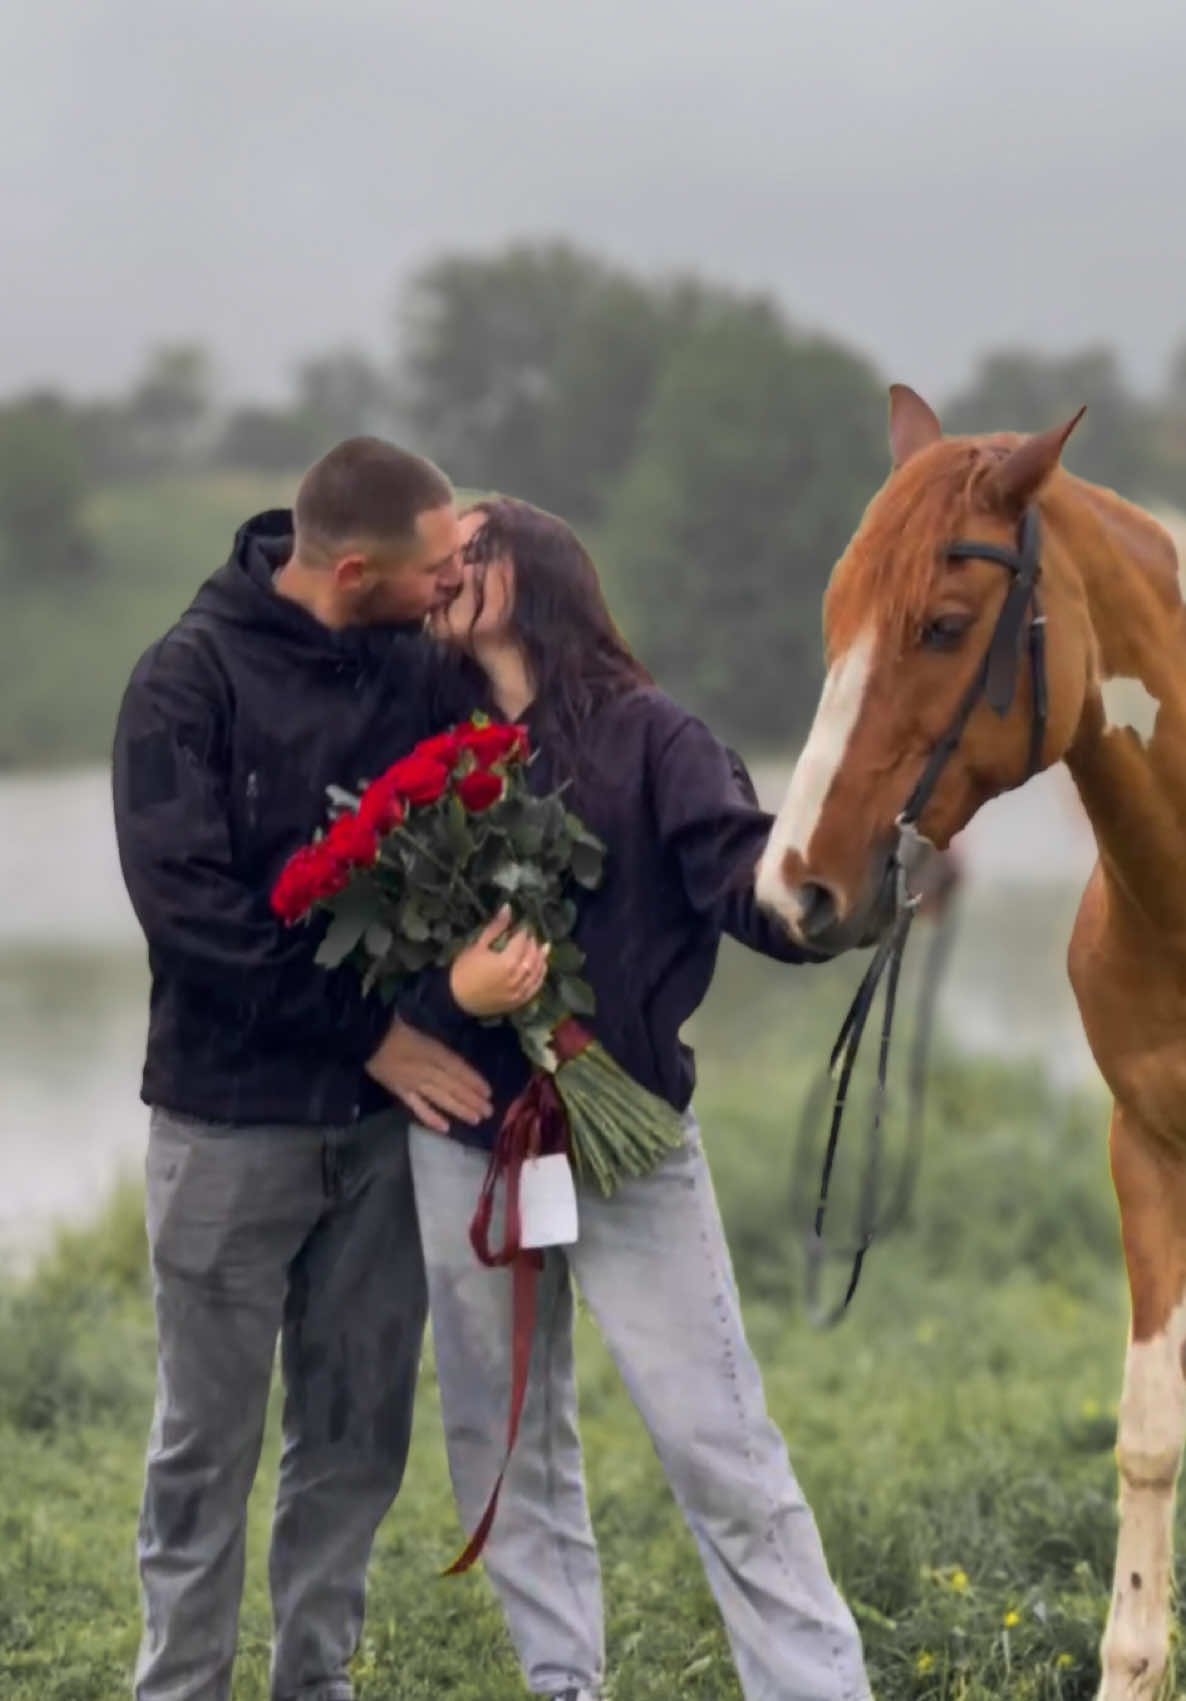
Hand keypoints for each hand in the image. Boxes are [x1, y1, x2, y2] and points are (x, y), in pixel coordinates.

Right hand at [365, 1019, 492, 1133]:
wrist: (366, 1036)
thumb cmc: (394, 1025)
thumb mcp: (421, 1025)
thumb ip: (439, 1040)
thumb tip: (456, 1048)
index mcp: (433, 1051)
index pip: (458, 1068)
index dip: (473, 1080)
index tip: (488, 1092)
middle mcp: (427, 1070)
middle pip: (453, 1086)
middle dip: (472, 1099)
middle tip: (489, 1111)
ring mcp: (413, 1083)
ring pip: (440, 1099)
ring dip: (459, 1109)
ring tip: (476, 1119)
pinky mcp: (400, 1092)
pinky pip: (418, 1107)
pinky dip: (431, 1118)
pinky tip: (445, 1127)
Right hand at [449, 906, 549, 1016]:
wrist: (455, 999)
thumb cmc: (464, 971)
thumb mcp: (478, 946)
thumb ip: (496, 927)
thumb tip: (508, 907)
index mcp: (507, 962)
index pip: (521, 942)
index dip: (524, 932)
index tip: (523, 925)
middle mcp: (517, 977)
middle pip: (532, 956)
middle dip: (533, 944)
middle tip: (530, 935)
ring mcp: (518, 991)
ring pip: (536, 972)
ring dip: (541, 958)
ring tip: (543, 947)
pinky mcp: (517, 1001)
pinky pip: (534, 988)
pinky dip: (540, 976)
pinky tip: (542, 967)